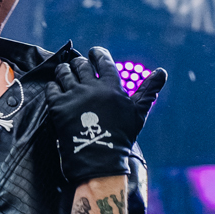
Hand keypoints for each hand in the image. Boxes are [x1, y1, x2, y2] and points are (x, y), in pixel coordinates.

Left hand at [45, 47, 165, 185]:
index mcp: (112, 86)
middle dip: (80, 63)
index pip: (102, 59)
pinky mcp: (58, 107)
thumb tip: (162, 72)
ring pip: (64, 72)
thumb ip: (148, 89)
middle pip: (80, 64)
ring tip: (66, 75)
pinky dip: (54, 86)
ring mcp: (74, 96)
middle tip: (79, 67)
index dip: (97, 53)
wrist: (100, 160)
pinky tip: (58, 91)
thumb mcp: (138, 112)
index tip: (94, 53)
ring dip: (65, 71)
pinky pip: (52, 87)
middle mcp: (92, 87)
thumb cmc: (121, 137)